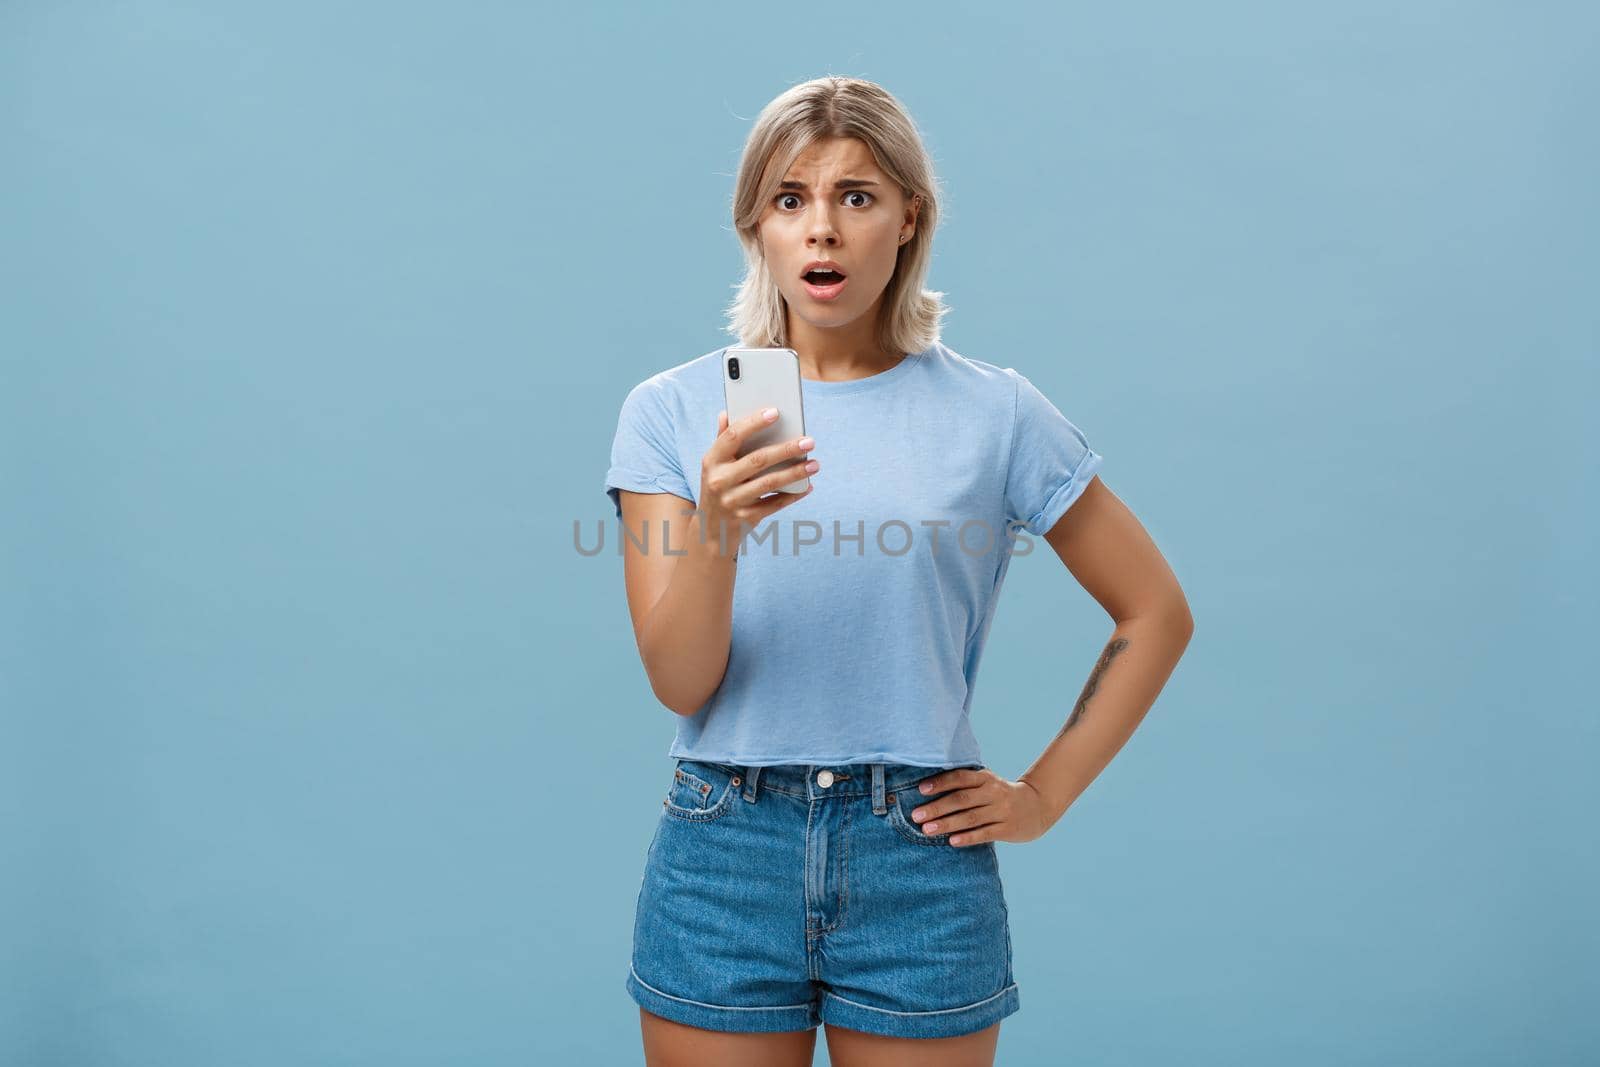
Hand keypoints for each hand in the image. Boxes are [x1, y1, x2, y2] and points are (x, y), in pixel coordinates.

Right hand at [696, 407, 817, 552]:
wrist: (711, 530)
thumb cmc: (718, 487)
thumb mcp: (713, 466)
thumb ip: (722, 440)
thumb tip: (726, 413)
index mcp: (711, 460)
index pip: (733, 436)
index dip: (753, 423)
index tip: (776, 412)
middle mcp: (719, 480)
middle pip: (758, 460)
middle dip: (786, 449)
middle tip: (809, 441)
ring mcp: (732, 501)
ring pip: (769, 483)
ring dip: (795, 472)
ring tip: (815, 464)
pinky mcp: (746, 518)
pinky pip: (775, 504)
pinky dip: (793, 495)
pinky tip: (807, 487)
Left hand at [907, 767, 1051, 846]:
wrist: (1037, 806)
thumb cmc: (1000, 794)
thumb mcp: (987, 783)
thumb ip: (965, 785)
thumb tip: (927, 791)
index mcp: (985, 778)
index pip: (960, 778)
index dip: (940, 783)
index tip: (920, 789)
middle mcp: (993, 792)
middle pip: (962, 799)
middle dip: (937, 807)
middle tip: (916, 815)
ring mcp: (1002, 811)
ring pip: (970, 818)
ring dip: (947, 824)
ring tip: (927, 830)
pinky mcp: (1007, 829)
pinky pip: (984, 833)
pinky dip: (967, 837)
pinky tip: (952, 841)